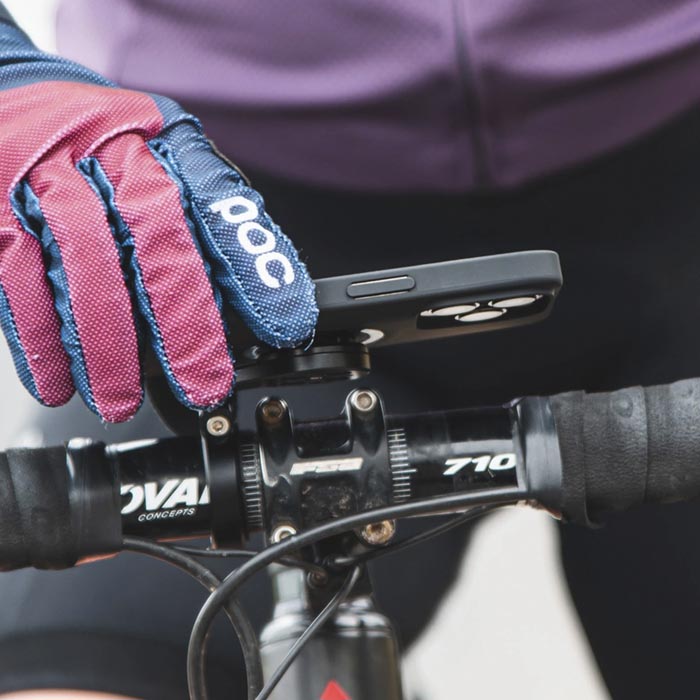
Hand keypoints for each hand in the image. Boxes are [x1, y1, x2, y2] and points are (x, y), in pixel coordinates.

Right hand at [0, 21, 316, 421]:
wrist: (6, 92)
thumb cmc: (99, 145)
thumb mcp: (158, 160)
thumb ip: (197, 219)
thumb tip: (243, 302)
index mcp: (165, 141)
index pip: (223, 203)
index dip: (257, 269)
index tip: (286, 327)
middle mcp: (110, 150)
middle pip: (157, 236)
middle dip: (184, 321)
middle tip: (204, 382)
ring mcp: (48, 173)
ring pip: (85, 262)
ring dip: (106, 345)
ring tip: (121, 401)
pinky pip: (18, 275)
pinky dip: (41, 337)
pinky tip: (59, 383)